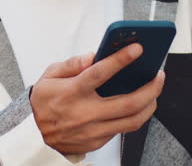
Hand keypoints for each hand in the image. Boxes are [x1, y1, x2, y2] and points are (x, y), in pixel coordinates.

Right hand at [30, 44, 165, 154]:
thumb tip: (95, 55)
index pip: (100, 74)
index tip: (138, 49)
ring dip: (150, 104)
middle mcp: (85, 113)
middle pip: (128, 103)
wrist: (32, 136)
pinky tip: (139, 105)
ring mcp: (93, 131)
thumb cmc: (42, 103)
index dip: (121, 60)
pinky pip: (122, 130)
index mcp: (72, 93)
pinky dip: (134, 116)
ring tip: (154, 91)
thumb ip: (72, 64)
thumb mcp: (49, 76)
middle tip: (159, 75)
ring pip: (132, 121)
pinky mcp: (97, 142)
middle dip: (150, 87)